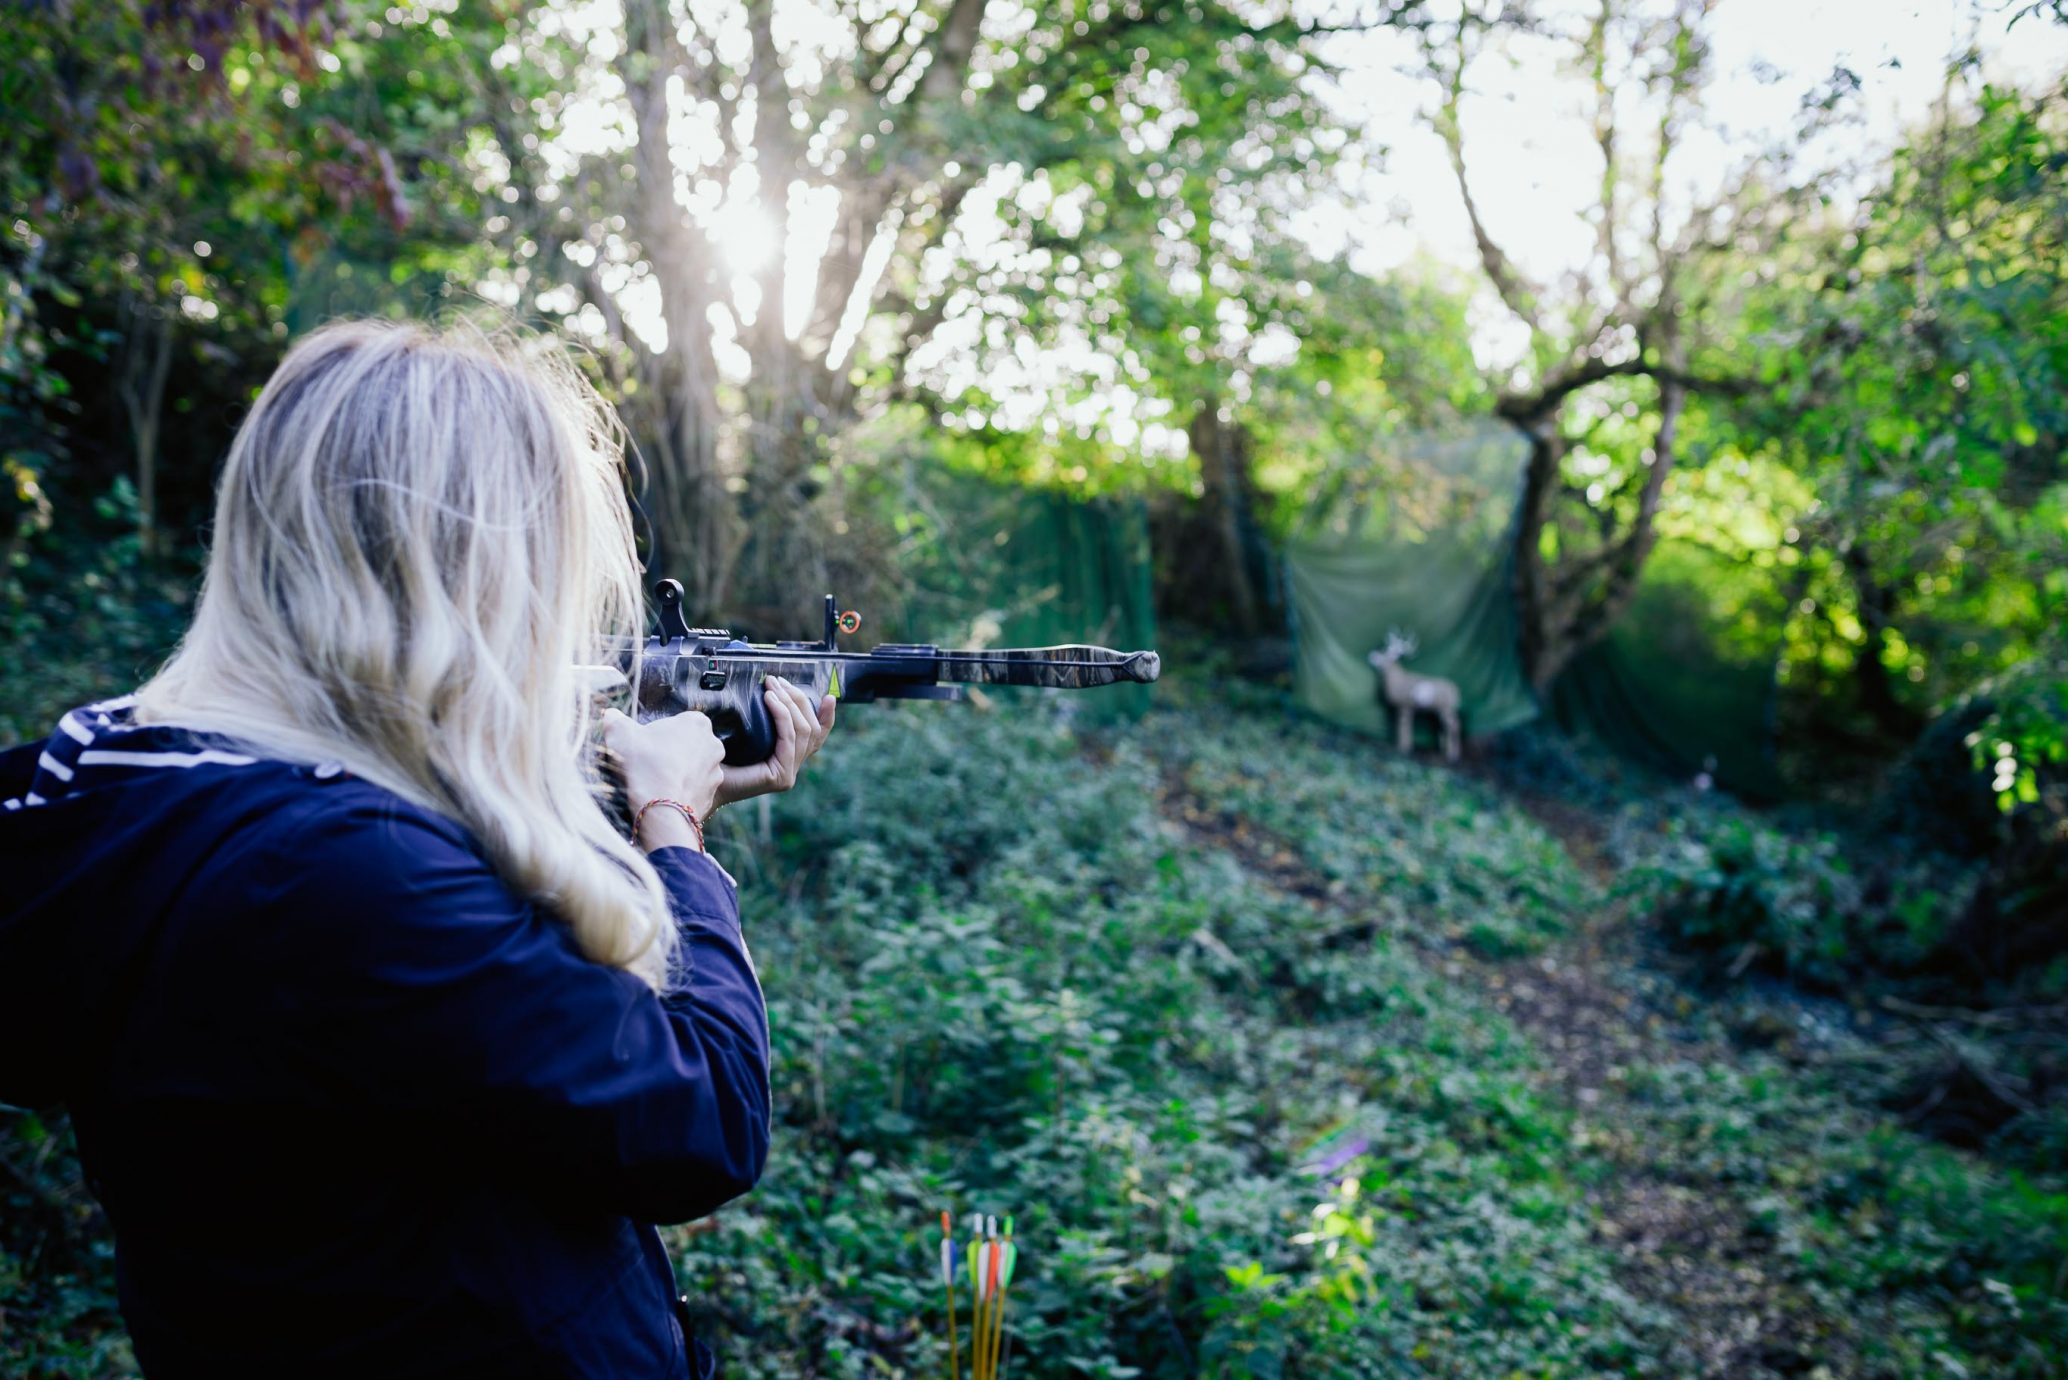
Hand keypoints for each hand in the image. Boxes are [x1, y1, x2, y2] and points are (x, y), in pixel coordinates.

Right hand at [601, 708, 724, 851]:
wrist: (659, 810)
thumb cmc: (643, 765)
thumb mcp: (620, 735)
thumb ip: (616, 720)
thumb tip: (611, 715)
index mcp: (697, 723)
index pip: (680, 721)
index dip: (661, 733)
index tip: (647, 744)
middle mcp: (713, 745)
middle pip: (690, 745)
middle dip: (673, 752)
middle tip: (651, 763)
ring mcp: (716, 772)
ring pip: (694, 769)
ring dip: (679, 773)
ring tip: (657, 783)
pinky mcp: (712, 797)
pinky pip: (695, 791)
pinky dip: (682, 793)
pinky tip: (665, 798)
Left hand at [714, 675, 836, 808]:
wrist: (700, 779)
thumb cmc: (715, 753)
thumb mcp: (745, 730)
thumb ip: (762, 718)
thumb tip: (769, 689)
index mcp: (786, 759)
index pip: (815, 737)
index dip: (826, 717)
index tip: (829, 697)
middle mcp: (791, 768)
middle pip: (811, 728)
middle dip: (797, 698)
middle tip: (777, 680)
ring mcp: (789, 774)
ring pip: (804, 730)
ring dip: (789, 702)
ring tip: (770, 686)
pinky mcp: (781, 776)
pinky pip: (789, 738)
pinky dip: (782, 715)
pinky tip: (769, 699)